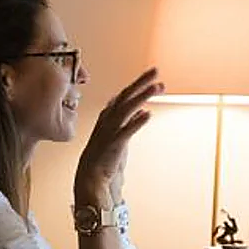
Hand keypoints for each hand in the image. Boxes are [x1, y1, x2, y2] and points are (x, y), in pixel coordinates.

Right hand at [75, 68, 161, 204]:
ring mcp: (111, 131)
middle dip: (141, 82)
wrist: (91, 177)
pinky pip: (127, 131)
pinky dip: (137, 122)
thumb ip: (131, 122)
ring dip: (142, 96)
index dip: (138, 85)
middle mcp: (108, 120)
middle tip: (156, 71)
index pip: (124, 96)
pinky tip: (148, 114)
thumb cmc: (105, 158)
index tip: (152, 78)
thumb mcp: (120, 136)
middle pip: (126, 96)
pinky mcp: (115, 144)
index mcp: (108, 117)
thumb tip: (143, 111)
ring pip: (127, 108)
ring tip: (157, 87)